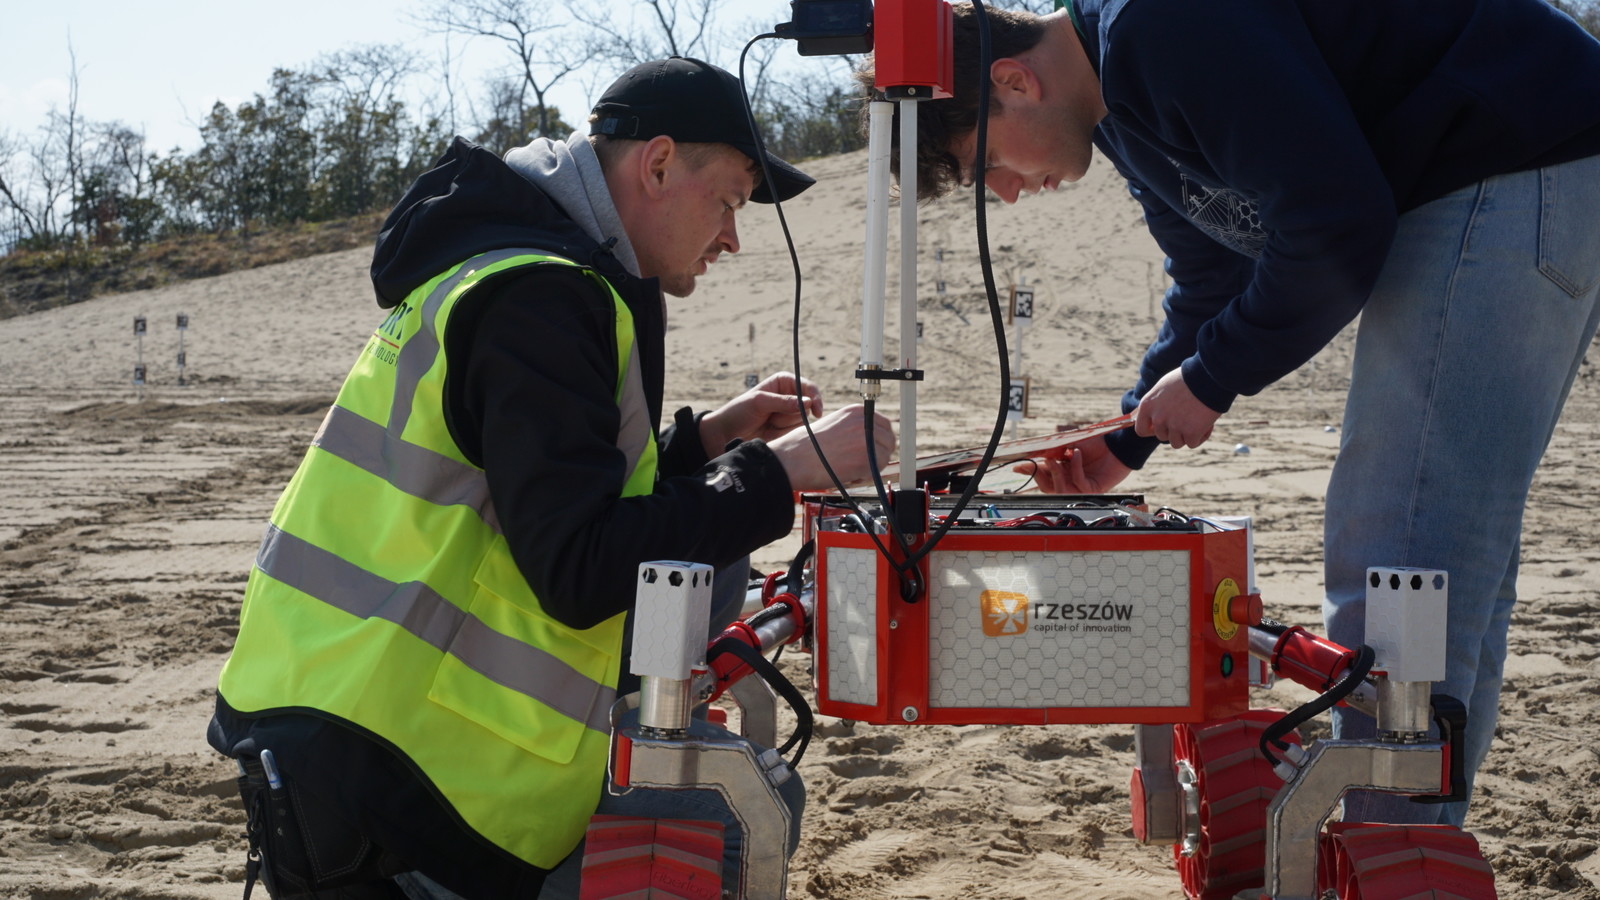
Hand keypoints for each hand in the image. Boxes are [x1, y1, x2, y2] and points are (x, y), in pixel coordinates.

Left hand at [699, 372, 822, 451]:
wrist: (726, 435)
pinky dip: (787, 434)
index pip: (806, 386)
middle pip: (808, 406)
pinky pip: (797, 433)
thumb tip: (808, 402)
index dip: (814, 396)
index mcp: (783, 383)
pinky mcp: (786, 431)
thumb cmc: (738, 412)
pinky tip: (772, 432)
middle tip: (772, 417)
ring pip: (803, 420)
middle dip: (793, 413)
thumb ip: (783, 402)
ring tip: (768, 423)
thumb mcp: (759, 402)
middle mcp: (789, 397)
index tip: (816, 409)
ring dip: (786, 424)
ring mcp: (788, 415)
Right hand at [767, 403, 895, 490]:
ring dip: (872, 466)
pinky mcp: (865, 460)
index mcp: (856, 412)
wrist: (793, 459)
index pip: (884, 424)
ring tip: (852, 469)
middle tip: (866, 462)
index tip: (875, 448)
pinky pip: (877, 470)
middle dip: (880, 453)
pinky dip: (866, 476)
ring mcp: (866, 440)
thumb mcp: (833, 424)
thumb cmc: (805, 446)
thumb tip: (869, 439)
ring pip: (884, 456)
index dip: (881, 439)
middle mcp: (864, 422)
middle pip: (889, 440)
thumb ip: (854, 427)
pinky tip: (849, 475)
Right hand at [1012, 434, 1131, 492]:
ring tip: (1055, 458)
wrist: (1118, 443)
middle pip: (1046, 486)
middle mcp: (1068, 479)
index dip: (1028, 471)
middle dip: (1039, 474)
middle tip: (1038, 461)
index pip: (1041, 473)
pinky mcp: (1092, 489)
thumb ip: (1055, 444)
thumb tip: (1038, 448)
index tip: (1016, 466)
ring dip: (1055, 473)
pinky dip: (1075, 467)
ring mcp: (1079, 486)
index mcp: (1061, 468)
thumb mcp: (1071, 439)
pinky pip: (1077, 482)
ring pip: (1059, 489)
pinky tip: (1077, 453)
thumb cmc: (1096, 441)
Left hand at [1133, 368, 1220, 448]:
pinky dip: (1200, 436)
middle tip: (1188, 417)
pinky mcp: (1191, 432)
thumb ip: (1156, 404)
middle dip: (1174, 430)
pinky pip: (1193, 443)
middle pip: (1162, 436)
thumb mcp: (1164, 387)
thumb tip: (1153, 418)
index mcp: (1147, 405)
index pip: (1141, 430)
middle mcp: (1158, 417)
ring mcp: (1174, 426)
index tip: (1163, 427)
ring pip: (1177, 443)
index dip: (1152, 431)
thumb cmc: (1187, 379)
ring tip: (1197, 420)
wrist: (1208, 376)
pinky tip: (1207, 424)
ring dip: (1186, 435)